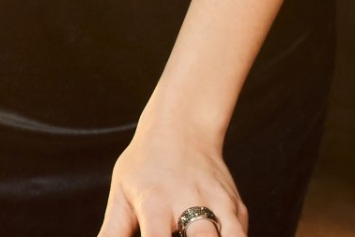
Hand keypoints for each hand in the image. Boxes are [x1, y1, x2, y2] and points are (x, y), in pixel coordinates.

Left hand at [97, 118, 247, 236]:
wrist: (182, 128)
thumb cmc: (144, 164)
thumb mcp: (121, 194)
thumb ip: (113, 231)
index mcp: (155, 202)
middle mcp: (190, 203)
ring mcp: (219, 204)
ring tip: (193, 235)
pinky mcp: (237, 208)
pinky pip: (240, 236)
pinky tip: (213, 235)